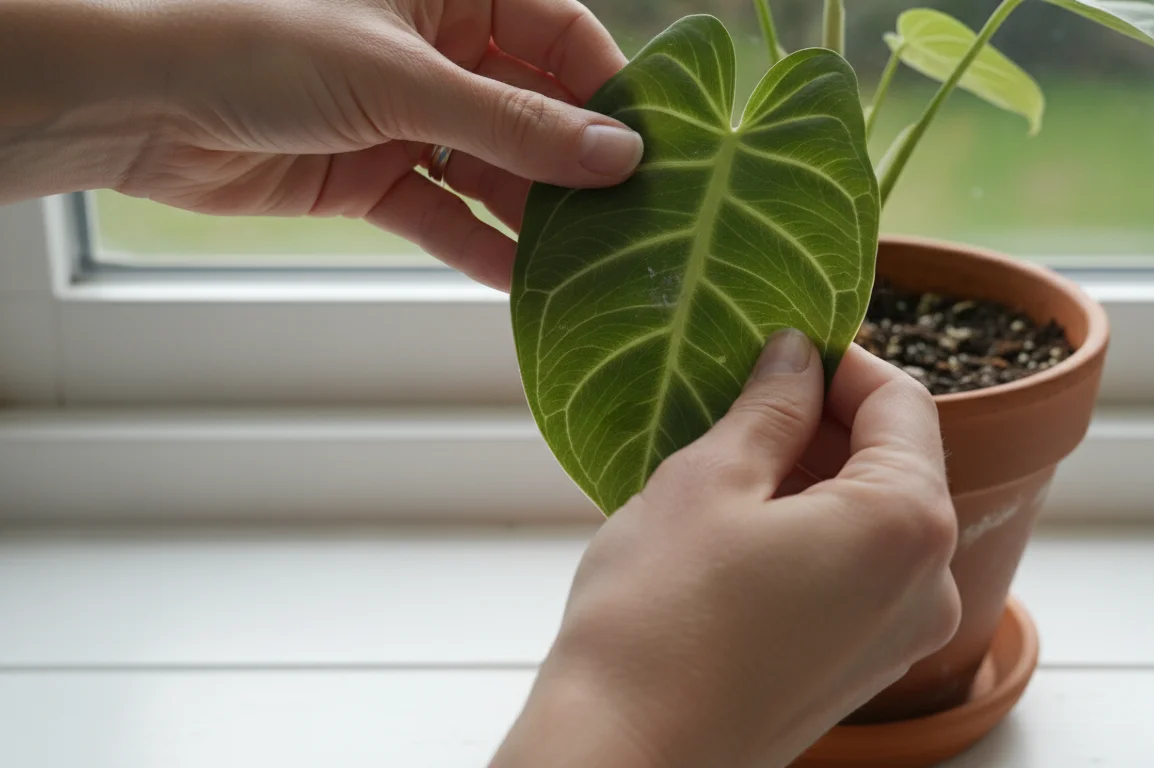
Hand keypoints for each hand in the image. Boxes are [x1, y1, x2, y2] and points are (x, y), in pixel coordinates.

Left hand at [0, 0, 641, 290]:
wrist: (140, 104)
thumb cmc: (258, 43)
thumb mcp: (404, 78)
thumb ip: (514, 124)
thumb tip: (616, 155)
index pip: (561, 35)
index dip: (610, 91)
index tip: (660, 148)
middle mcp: (436, 51)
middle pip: (535, 110)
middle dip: (580, 165)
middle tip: (639, 218)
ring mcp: (407, 116)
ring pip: (496, 169)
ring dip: (538, 215)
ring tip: (595, 261)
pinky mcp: (375, 176)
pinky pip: (446, 214)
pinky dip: (480, 248)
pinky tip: (525, 283)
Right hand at [493, 331, 961, 767]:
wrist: (626, 760)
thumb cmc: (658, 623)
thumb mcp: (709, 481)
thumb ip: (771, 407)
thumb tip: (796, 358)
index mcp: (906, 524)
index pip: (900, 401)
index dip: (839, 360)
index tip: (780, 346)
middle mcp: (930, 585)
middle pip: (895, 462)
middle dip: (823, 420)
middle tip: (739, 399)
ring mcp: (899, 637)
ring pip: (870, 519)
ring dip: (810, 476)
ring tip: (726, 463)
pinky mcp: (858, 670)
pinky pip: (854, 572)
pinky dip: (809, 532)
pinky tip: (735, 529)